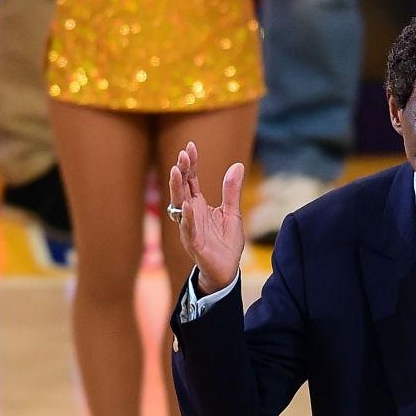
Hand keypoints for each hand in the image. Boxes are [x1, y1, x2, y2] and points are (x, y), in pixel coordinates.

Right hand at [168, 141, 244, 294]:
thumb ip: (232, 191)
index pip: (192, 179)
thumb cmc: (226, 242)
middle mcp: (190, 213)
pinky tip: (187, 204)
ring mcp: (189, 227)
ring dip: (177, 188)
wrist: (226, 270)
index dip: (191, 163)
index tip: (190, 146)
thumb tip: (238, 165)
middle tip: (182, 154)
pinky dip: (187, 217)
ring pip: (179, 205)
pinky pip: (188, 228)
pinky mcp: (194, 243)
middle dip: (181, 170)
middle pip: (182, 188)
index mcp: (198, 204)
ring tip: (177, 171)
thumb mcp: (232, 212)